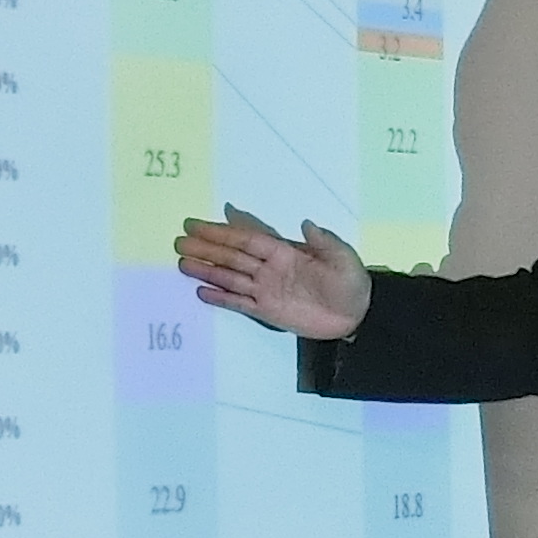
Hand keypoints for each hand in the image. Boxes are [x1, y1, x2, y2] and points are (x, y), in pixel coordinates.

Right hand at [173, 207, 369, 339]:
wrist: (357, 315)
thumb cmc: (351, 283)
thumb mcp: (343, 258)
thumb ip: (324, 241)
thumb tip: (305, 222)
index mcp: (285, 252)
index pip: (248, 239)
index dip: (224, 231)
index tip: (199, 223)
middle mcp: (270, 269)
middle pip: (232, 256)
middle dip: (206, 248)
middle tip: (179, 240)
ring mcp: (266, 290)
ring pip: (230, 278)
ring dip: (206, 270)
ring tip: (181, 263)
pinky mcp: (268, 312)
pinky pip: (239, 303)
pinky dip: (221, 298)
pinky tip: (201, 292)